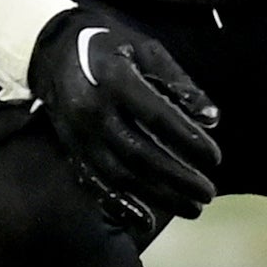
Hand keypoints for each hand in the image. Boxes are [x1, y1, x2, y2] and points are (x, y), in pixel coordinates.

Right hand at [28, 5, 221, 229]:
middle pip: (140, 153)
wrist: (51, 49)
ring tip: (192, 207)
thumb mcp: (146, 49)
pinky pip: (94, 182)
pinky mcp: (71, 149)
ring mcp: (78, 134)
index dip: (189, 139)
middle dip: (178, 178)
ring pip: (121, 174)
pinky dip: (119, 205)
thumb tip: (212, 119)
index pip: (158, 116)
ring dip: (158, 196)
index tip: (216, 158)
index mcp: (114, 80)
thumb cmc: (109, 45)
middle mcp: (92, 110)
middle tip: (209, 193)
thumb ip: (179, 82)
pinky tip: (144, 221)